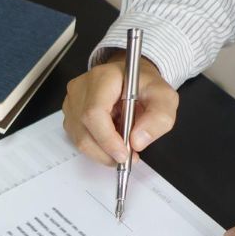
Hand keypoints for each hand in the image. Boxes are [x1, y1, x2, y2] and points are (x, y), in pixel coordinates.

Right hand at [62, 52, 178, 164]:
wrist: (131, 80)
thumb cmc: (145, 86)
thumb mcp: (165, 98)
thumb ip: (158, 118)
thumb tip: (137, 141)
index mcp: (103, 78)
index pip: (94, 112)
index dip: (107, 138)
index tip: (124, 154)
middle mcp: (81, 88)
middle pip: (84, 130)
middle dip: (106, 151)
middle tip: (127, 158)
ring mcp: (72, 102)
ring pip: (80, 139)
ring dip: (102, 151)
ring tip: (122, 147)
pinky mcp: (70, 114)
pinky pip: (78, 139)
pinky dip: (96, 147)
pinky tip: (111, 141)